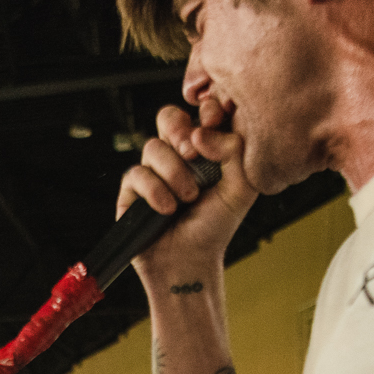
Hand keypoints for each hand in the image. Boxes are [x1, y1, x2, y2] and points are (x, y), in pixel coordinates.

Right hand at [121, 103, 257, 282]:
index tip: (215, 123)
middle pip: (168, 117)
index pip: (200, 113)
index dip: (206, 111)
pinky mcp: (132, 190)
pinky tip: (168, 209)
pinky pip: (137, 174)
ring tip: (188, 198)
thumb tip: (202, 131)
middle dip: (179, 130)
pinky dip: (155, 192)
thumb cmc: (215, 227)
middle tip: (193, 152)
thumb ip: (235, 151)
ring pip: (153, 147)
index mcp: (205, 150)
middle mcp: (177, 156)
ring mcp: (153, 171)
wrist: (190, 262)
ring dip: (174, 173)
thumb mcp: (242, 187)